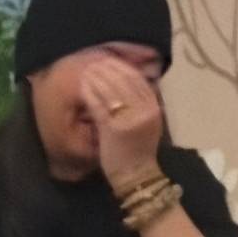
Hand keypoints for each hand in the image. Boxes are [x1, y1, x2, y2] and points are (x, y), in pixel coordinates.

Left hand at [78, 56, 162, 192]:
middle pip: (125, 81)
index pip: (138, 79)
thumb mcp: (148, 124)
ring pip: (111, 91)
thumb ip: (142, 104)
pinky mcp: (113, 129)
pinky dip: (90, 94)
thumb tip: (132, 82)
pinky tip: (83, 88)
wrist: (137, 176)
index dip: (123, 67)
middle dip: (108, 69)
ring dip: (97, 78)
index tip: (110, 60)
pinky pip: (100, 106)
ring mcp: (129, 119)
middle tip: (95, 62)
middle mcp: (144, 111)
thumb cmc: (139, 151)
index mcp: (154, 108)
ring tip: (87, 71)